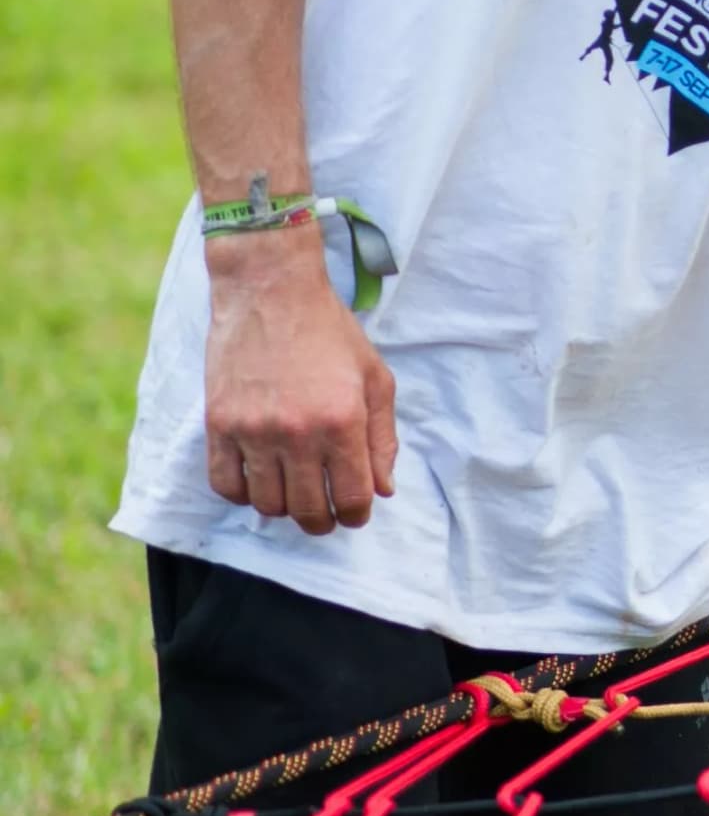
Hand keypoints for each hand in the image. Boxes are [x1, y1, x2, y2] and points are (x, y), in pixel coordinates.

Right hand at [201, 230, 396, 534]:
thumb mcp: (375, 379)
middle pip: (308, 509)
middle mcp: (297, 433)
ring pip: (266, 504)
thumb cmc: (330, 334)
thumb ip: (382, 438)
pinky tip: (260, 481)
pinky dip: (243, 494)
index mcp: (342, 422)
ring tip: (295, 494)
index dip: (357, 515)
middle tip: (327, 514)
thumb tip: (383, 489)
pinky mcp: (219, 425)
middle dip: (323, 521)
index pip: (352, 497)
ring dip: (284, 508)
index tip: (356, 514)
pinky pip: (225, 485)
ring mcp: (253, 431)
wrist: (270, 294)